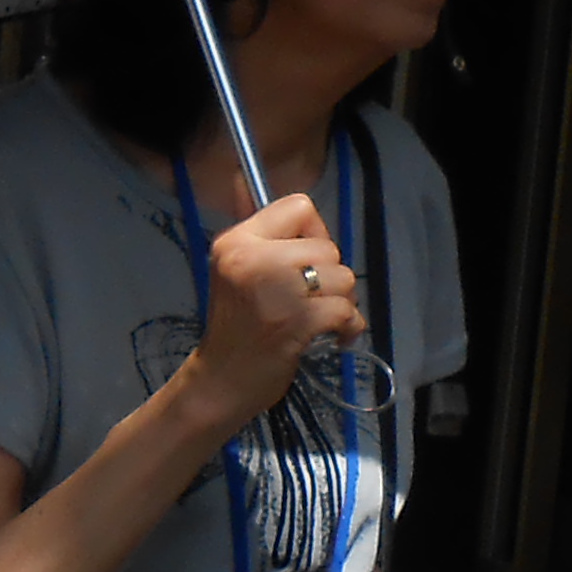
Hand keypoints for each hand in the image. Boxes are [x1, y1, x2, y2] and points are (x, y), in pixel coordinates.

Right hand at [169, 196, 364, 438]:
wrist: (221, 380)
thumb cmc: (235, 327)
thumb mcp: (236, 270)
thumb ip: (263, 238)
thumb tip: (261, 191)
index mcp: (237, 241)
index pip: (299, 207)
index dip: (314, 233)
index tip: (304, 261)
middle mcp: (253, 259)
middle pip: (327, 246)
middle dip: (330, 275)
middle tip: (311, 300)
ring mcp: (275, 291)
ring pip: (342, 277)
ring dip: (342, 301)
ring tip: (321, 319)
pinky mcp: (296, 322)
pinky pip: (346, 309)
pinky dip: (350, 326)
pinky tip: (336, 336)